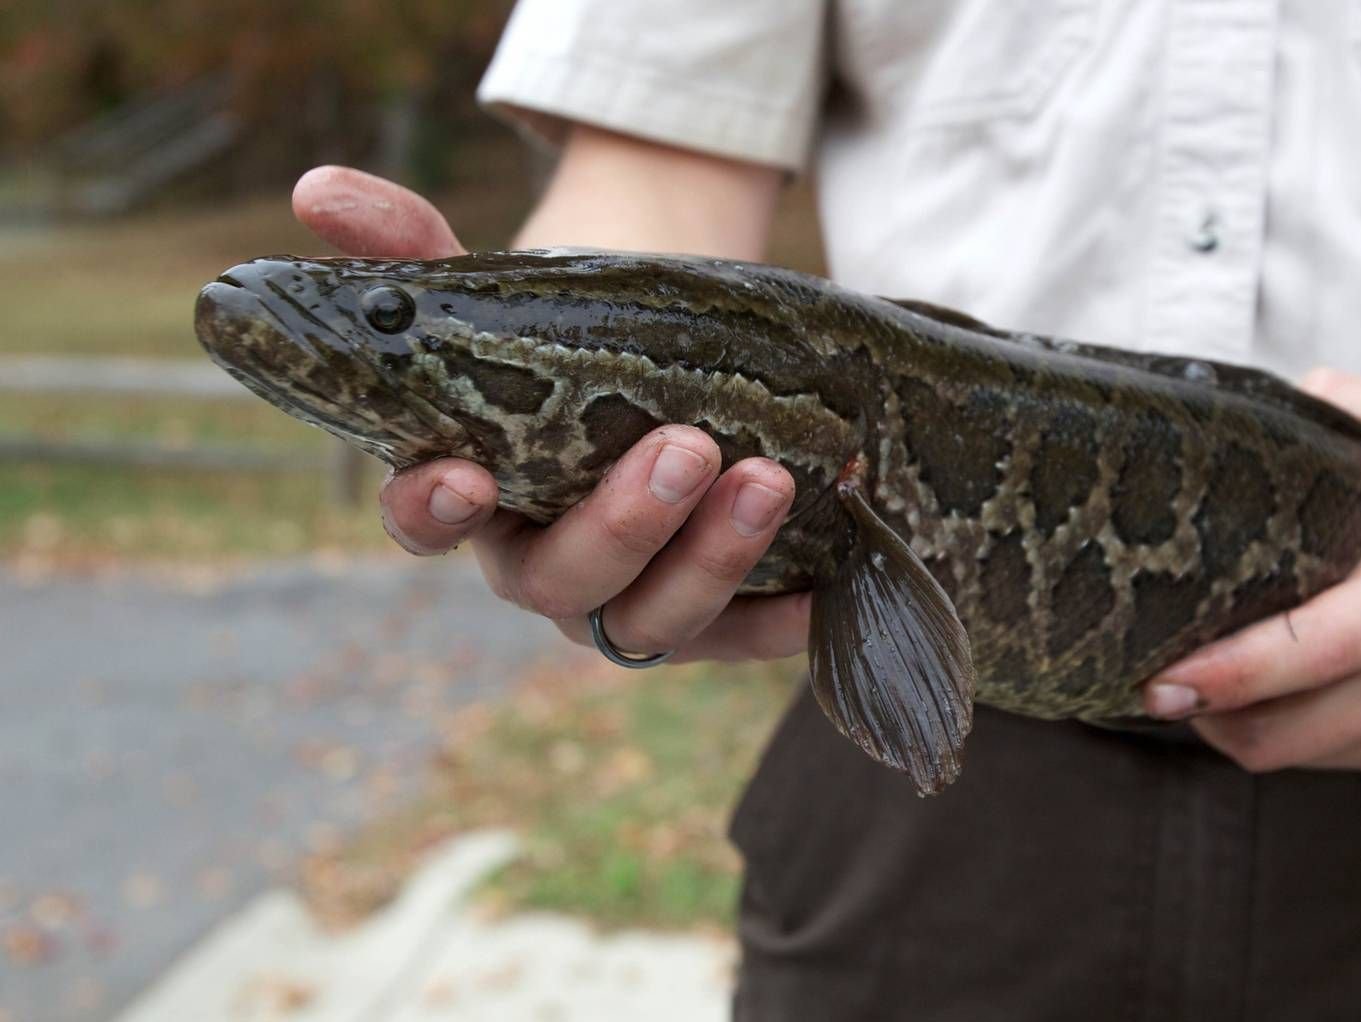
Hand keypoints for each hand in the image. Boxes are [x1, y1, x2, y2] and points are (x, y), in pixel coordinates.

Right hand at [292, 166, 811, 661]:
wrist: (672, 384)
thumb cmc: (569, 352)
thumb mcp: (501, 294)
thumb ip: (415, 247)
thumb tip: (319, 186)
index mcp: (473, 496)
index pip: (428, 523)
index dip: (434, 511)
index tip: (462, 476)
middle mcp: (542, 564)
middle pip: (561, 580)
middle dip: (622, 525)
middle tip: (686, 450)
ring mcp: (627, 601)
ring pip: (652, 620)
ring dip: (709, 561)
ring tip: (769, 482)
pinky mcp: (709, 623)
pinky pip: (740, 642)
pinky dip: (776, 625)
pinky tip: (821, 592)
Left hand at [1142, 369, 1360, 778]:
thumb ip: (1354, 405)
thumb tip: (1274, 399)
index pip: (1314, 652)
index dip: (1229, 673)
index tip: (1161, 676)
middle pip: (1284, 733)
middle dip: (1203, 714)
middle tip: (1147, 675)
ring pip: (1296, 757)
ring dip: (1234, 728)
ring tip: (1193, 680)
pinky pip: (1326, 759)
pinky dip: (1280, 734)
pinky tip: (1259, 690)